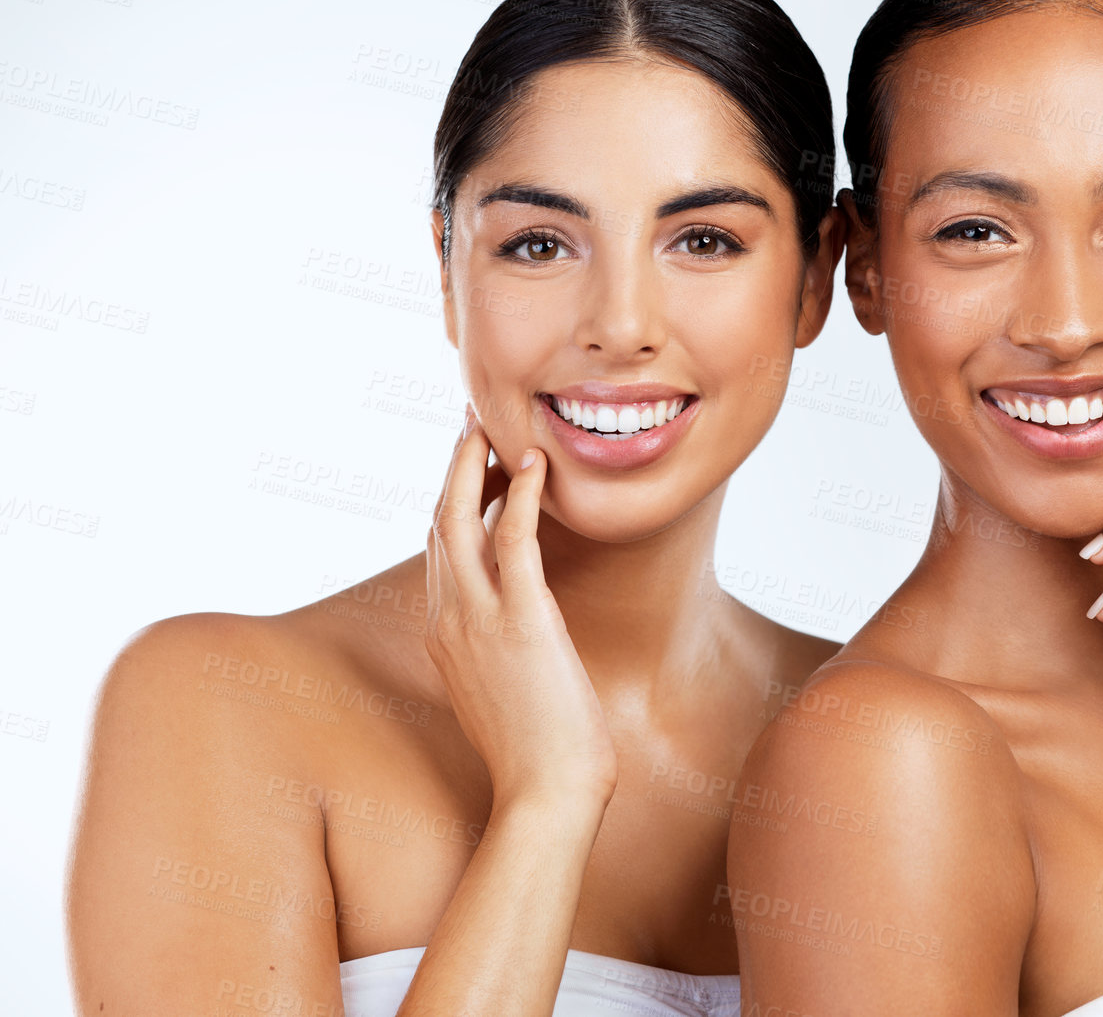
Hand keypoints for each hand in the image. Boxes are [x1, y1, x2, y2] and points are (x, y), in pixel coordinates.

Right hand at [425, 403, 617, 809]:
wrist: (548, 795)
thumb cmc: (540, 755)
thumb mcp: (505, 693)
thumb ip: (499, 655)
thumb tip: (518, 636)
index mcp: (444, 636)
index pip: (437, 553)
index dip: (451, 503)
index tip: (470, 466)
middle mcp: (448, 620)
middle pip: (437, 524)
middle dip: (452, 470)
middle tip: (470, 425)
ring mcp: (477, 618)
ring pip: (459, 519)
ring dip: (474, 465)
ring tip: (492, 426)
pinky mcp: (520, 619)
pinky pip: (511, 538)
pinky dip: (520, 492)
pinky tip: (534, 462)